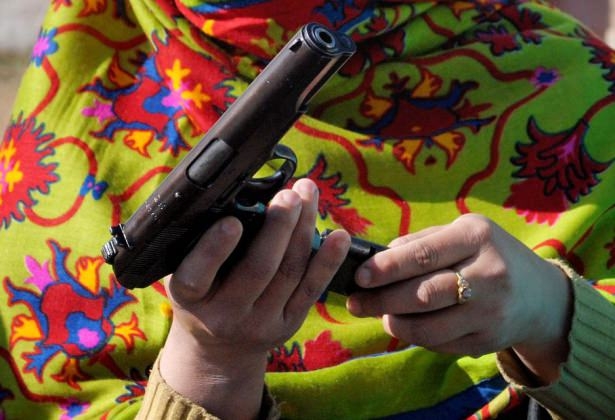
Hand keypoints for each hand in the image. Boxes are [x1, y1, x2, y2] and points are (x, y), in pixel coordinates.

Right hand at [160, 178, 349, 417]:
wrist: (219, 349)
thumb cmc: (201, 295)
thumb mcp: (186, 274)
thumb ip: (199, 246)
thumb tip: (232, 197)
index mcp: (189, 299)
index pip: (196, 275)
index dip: (214, 249)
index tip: (231, 222)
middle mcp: (225, 315)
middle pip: (258, 269)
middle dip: (278, 228)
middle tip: (289, 196)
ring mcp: (260, 323)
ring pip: (289, 272)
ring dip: (304, 229)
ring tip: (308, 195)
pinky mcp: (289, 324)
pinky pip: (312, 289)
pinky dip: (328, 261)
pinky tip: (340, 236)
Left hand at [347, 214, 571, 383]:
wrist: (540, 296)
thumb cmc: (487, 255)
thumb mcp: (462, 234)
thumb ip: (421, 242)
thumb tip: (376, 257)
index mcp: (477, 237)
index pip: (423, 255)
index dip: (386, 268)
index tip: (359, 276)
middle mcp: (489, 274)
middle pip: (423, 294)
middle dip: (381, 300)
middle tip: (355, 302)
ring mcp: (491, 312)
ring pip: (429, 327)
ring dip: (395, 323)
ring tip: (381, 314)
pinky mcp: (489, 341)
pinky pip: (440, 344)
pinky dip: (417, 336)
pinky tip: (408, 325)